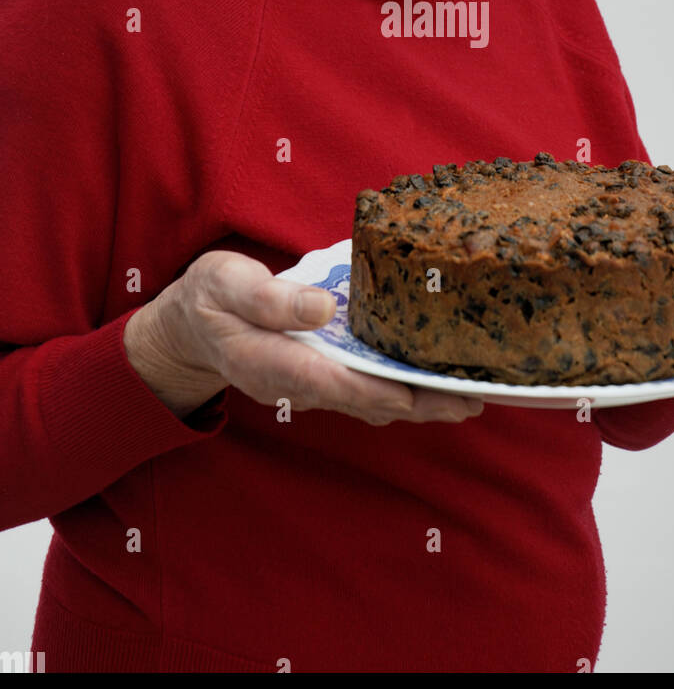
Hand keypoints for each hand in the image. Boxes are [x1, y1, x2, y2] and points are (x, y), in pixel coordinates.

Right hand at [124, 249, 484, 425]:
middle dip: (416, 404)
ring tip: (466, 397)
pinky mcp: (318, 377)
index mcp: (269, 363)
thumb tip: (321, 309)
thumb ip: (269, 298)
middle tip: (469, 401)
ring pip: (369, 401)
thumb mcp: (226, 284)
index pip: (332, 383)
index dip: (378, 390)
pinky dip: (399, 388)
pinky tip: (429, 380)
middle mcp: (294, 385)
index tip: (419, 393)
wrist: (189, 325)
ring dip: (417, 402)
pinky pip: (364, 389)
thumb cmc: (209, 297)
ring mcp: (307, 386)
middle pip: (364, 401)